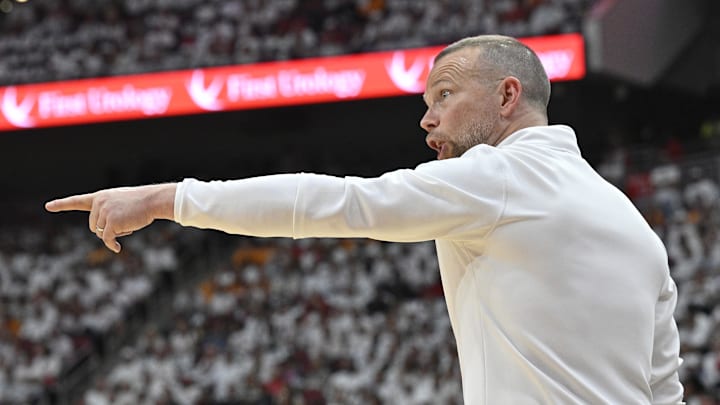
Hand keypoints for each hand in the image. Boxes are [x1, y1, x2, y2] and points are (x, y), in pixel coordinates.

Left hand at [45, 184, 175, 252]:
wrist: (153, 200)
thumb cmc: (141, 203)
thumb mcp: (122, 205)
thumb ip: (109, 216)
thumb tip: (107, 239)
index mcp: (100, 197)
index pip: (78, 201)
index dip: (62, 204)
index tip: (48, 206)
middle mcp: (99, 203)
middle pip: (93, 225)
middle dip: (106, 229)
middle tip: (124, 222)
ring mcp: (104, 213)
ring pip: (100, 233)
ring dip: (113, 234)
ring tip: (128, 224)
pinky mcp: (111, 223)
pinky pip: (107, 239)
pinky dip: (112, 245)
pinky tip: (117, 248)